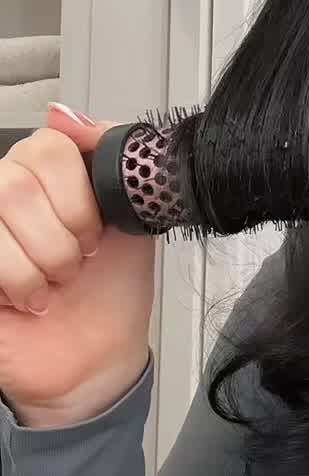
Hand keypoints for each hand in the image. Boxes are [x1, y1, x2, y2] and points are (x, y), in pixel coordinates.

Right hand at [0, 104, 154, 423]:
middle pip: (19, 180)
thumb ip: (110, 158)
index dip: (79, 196)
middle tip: (75, 264)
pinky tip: (26, 301)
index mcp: (43, 177)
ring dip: (41, 263)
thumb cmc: (110, 293)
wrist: (97, 359)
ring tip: (51, 285)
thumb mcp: (130, 216)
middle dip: (63, 235)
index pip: (47, 146)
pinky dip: (17, 282)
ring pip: (2, 209)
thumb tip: (67, 116)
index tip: (97, 231)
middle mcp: (5, 196)